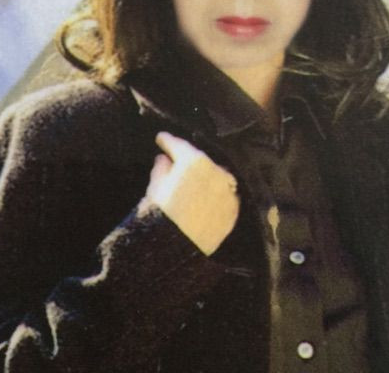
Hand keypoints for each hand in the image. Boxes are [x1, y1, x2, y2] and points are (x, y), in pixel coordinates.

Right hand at [143, 132, 239, 255]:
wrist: (179, 249)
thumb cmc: (161, 215)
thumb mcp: (155, 188)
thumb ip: (161, 168)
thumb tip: (164, 158)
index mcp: (194, 161)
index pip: (179, 145)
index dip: (168, 141)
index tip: (161, 138)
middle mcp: (216, 170)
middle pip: (201, 160)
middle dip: (189, 161)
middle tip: (177, 163)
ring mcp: (228, 189)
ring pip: (216, 176)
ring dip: (206, 176)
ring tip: (194, 182)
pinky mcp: (234, 208)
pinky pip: (225, 195)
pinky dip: (216, 193)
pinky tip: (206, 198)